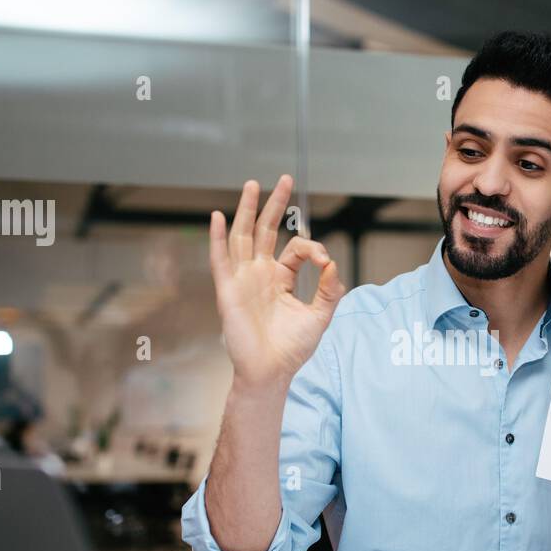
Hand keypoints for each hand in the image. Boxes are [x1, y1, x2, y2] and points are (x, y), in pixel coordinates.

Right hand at [210, 174, 344, 391]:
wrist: (270, 372)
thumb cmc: (292, 348)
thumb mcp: (321, 315)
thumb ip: (330, 289)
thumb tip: (332, 262)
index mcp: (279, 279)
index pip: (295, 250)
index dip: (312, 248)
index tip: (324, 261)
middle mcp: (259, 275)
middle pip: (265, 231)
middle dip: (275, 204)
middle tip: (284, 178)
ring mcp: (242, 280)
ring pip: (243, 237)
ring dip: (247, 210)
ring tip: (252, 184)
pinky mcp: (228, 291)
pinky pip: (220, 260)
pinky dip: (218, 238)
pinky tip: (218, 217)